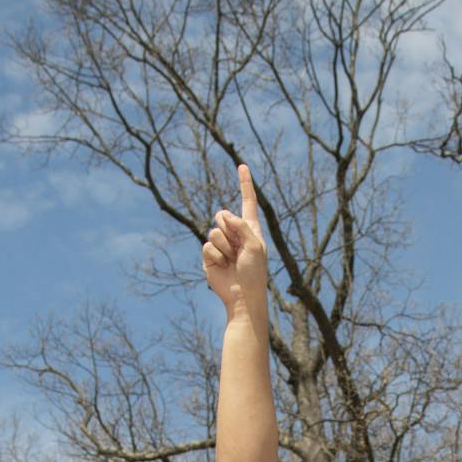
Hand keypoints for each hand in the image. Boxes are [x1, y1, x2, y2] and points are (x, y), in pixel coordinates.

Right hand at [201, 164, 267, 310]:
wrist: (243, 296)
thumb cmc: (254, 273)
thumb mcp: (254, 246)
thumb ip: (241, 226)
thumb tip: (224, 214)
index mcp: (250, 229)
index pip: (248, 202)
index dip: (245, 184)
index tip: (242, 165)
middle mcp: (235, 234)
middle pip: (223, 215)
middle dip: (229, 230)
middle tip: (238, 249)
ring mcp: (221, 244)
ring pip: (214, 231)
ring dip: (224, 247)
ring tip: (232, 261)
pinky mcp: (209, 256)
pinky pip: (207, 245)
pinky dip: (216, 256)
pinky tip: (223, 266)